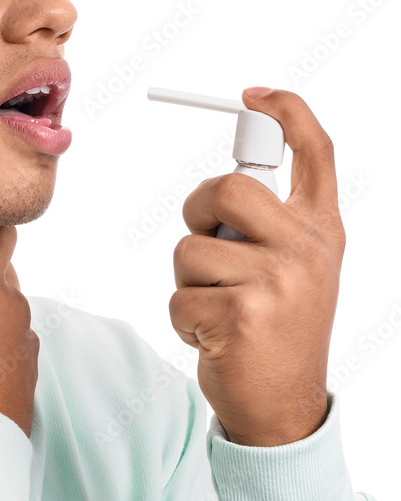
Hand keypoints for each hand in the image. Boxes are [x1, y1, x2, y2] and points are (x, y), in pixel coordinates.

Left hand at [170, 87, 344, 445]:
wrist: (284, 406)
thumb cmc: (277, 327)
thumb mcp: (296, 269)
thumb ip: (271, 224)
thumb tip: (221, 185)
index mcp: (322, 230)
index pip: (315, 153)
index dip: (287, 112)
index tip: (253, 93)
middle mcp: (309, 249)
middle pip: (228, 187)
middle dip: (196, 210)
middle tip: (203, 239)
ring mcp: (279, 281)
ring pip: (189, 247)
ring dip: (187, 280)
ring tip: (218, 307)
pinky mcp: (243, 313)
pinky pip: (178, 294)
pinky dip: (182, 317)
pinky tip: (213, 336)